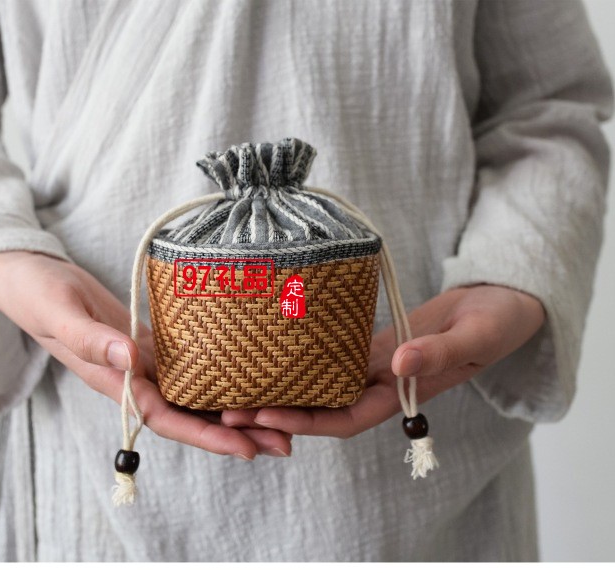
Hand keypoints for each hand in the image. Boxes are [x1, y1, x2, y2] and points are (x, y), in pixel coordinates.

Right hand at [0, 250, 291, 458]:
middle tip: (286, 441)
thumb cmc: (40, 296)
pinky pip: (189, 366)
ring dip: (234, 408)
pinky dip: (218, 375)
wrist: (34, 280)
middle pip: (191, 415)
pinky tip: (249, 375)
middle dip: (236, 432)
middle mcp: (135, 380)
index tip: (246, 447)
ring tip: (281, 416)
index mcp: (115, 382)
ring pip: (195, 393)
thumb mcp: (62, 314)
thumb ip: (92, 341)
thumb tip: (130, 362)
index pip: (167, 417)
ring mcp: (145, 364)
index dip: (207, 435)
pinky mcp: (151, 345)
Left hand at [221, 285, 544, 436]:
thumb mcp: (473, 336)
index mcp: (403, 392)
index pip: (345, 419)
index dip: (305, 422)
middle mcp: (380, 384)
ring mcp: (372, 365)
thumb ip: (438, 352)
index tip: (265, 414)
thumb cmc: (495, 322)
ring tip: (234, 383)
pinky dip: (300, 359)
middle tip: (226, 408)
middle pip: (321, 407)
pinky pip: (329, 357)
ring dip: (280, 387)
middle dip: (276, 412)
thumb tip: (397, 363)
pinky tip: (270, 352)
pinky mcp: (368, 344)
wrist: (499, 304)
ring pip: (319, 384)